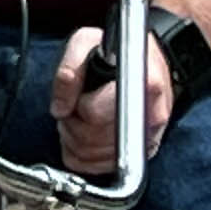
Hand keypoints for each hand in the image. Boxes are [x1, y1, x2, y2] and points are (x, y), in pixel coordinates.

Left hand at [50, 23, 172, 174]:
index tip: (80, 96)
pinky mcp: (142, 153)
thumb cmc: (118, 52)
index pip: (94, 114)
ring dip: (75, 141)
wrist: (148, 62)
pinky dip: (83, 156)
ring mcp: (148, 138)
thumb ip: (69, 69)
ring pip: (93, 158)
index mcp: (141, 84)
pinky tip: (85, 136)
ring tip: (79, 119)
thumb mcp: (86, 42)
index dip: (78, 106)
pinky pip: (100, 168)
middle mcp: (149, 115)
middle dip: (72, 124)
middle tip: (73, 108)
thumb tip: (61, 107)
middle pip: (91, 140)